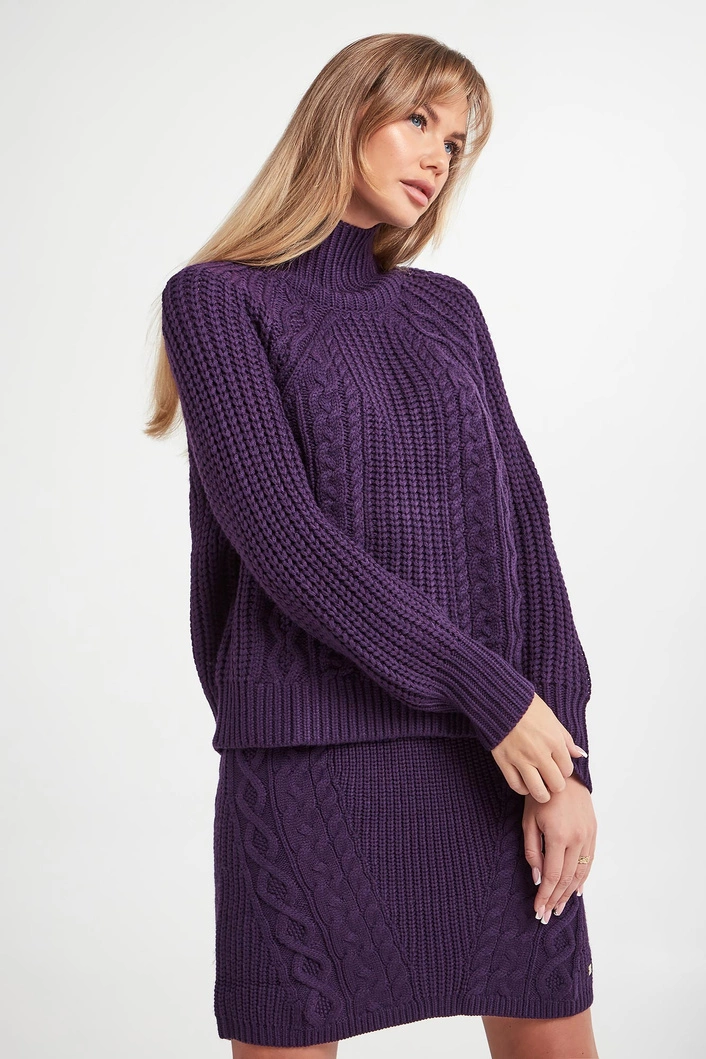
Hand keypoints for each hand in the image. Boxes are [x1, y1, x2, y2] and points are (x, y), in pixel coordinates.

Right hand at [490, 692, 587, 801]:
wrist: (500, 700)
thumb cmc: (528, 707)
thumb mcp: (552, 719)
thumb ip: (566, 740)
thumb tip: (580, 754)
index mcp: (554, 741)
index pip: (567, 770)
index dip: (564, 771)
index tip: (559, 767)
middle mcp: (539, 753)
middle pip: (556, 784)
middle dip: (556, 785)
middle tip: (551, 781)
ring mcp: (521, 759)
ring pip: (537, 791)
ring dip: (542, 794)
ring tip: (541, 791)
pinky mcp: (504, 761)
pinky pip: (516, 785)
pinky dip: (522, 789)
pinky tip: (525, 784)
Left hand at [523, 773, 596, 921]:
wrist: (565, 774)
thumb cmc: (541, 796)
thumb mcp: (528, 820)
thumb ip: (532, 850)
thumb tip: (538, 878)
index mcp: (558, 836)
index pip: (553, 875)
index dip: (545, 895)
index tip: (538, 909)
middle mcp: (577, 839)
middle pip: (567, 879)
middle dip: (556, 899)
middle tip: (547, 915)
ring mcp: (588, 836)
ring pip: (580, 873)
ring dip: (570, 893)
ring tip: (560, 908)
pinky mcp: (593, 832)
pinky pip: (589, 861)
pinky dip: (583, 878)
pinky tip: (576, 890)